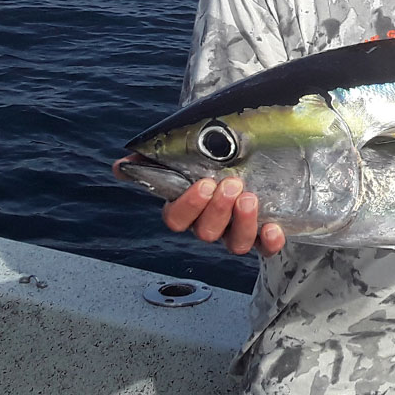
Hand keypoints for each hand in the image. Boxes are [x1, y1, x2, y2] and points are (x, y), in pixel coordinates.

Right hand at [112, 156, 285, 256]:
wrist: (252, 147)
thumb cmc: (216, 150)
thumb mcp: (189, 146)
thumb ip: (157, 155)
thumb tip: (121, 165)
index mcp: (188, 206)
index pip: (176, 218)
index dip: (189, 205)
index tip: (204, 183)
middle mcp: (210, 223)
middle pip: (206, 232)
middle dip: (218, 210)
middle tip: (231, 184)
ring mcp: (236, 231)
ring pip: (234, 243)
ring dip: (242, 223)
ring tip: (250, 198)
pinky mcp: (264, 233)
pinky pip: (265, 248)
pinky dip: (270, 242)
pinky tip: (274, 228)